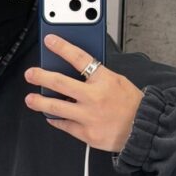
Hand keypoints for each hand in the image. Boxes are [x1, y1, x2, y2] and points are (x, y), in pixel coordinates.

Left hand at [23, 33, 144, 151]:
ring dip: (39, 102)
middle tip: (31, 74)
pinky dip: (56, 120)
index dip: (62, 47)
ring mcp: (89, 116)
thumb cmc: (133, 105)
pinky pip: (65, 125)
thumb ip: (98, 76)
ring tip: (30, 99)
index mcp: (104, 80)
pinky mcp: (86, 133)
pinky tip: (50, 116)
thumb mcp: (118, 81)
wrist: (145, 130)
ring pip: (56, 106)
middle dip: (41, 76)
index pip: (79, 58)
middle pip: (60, 82)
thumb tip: (76, 71)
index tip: (50, 41)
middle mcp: (94, 97)